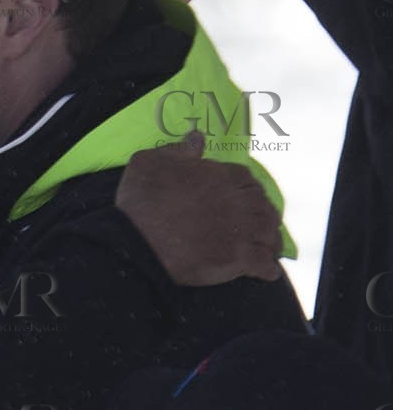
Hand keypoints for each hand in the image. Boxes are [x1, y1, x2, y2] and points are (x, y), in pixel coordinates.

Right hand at [116, 132, 283, 285]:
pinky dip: (269, 268)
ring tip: (268, 246)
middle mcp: (238, 201)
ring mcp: (241, 231)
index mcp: (220, 176)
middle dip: (262, 211)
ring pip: (270, 233)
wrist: (138, 241)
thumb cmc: (141, 200)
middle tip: (258, 221)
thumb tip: (197, 138)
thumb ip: (178, 150)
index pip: (245, 177)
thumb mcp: (150, 162)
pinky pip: (265, 264)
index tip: (241, 193)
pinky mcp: (239, 259)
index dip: (245, 185)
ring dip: (271, 239)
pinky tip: (268, 272)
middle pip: (263, 204)